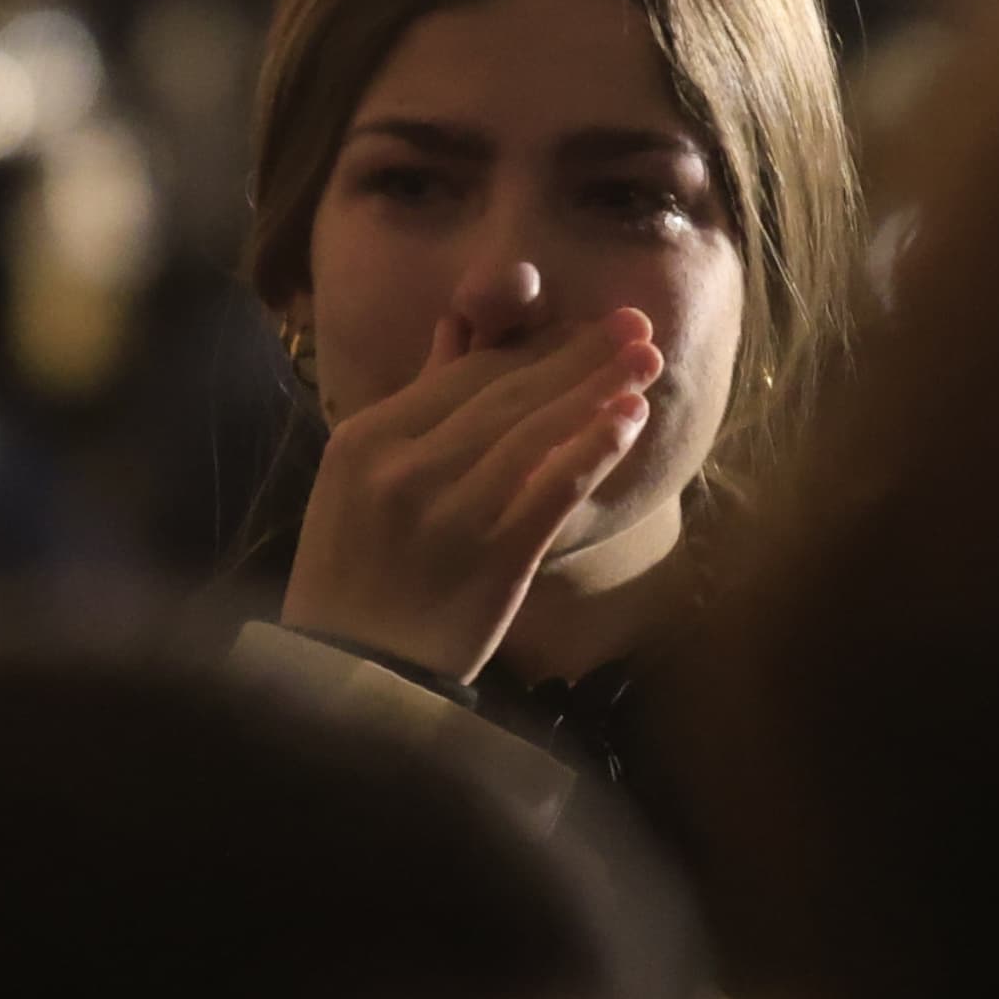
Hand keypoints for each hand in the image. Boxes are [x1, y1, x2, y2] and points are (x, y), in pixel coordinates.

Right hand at [276, 309, 659, 685]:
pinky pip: (551, 493)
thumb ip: (415, 401)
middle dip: (578, 355)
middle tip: (636, 323)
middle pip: (506, 396)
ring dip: (598, 391)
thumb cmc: (353, 573)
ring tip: (647, 361)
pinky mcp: (492, 562)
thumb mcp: (356, 480)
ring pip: (534, 435)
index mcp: (366, 439)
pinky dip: (593, 452)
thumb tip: (457, 329)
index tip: (586, 327)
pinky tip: (629, 422)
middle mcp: (405, 468)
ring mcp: (450, 515)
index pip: (464, 377)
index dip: (535, 348)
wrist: (350, 675)